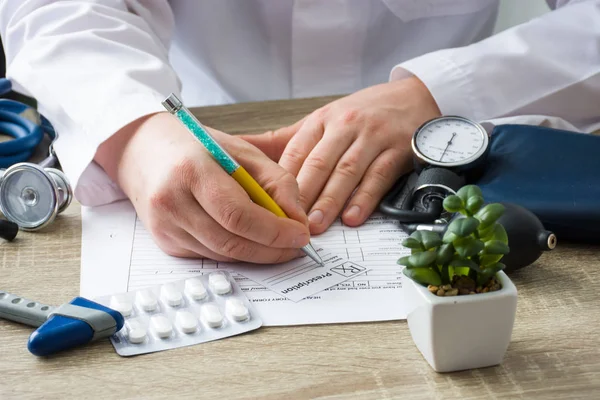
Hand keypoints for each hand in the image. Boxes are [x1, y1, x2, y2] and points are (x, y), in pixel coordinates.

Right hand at [95, 112, 309, 262]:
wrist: (144, 150)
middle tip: (297, 245)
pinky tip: (252, 241)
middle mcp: (171, 202)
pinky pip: (210, 255)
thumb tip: (298, 219)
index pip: (238, 214)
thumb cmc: (197, 147)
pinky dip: (237, 252)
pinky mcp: (166, 242)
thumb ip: (276, 182)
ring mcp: (165, 226)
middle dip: (272, 250)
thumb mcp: (242, 151)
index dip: (274, 231)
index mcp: (191, 171)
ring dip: (258, 255)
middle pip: (231, 242)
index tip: (302, 234)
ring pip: (222, 255)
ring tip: (281, 244)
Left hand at [242, 76, 440, 233]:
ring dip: (330, 201)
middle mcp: (345, 126)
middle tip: (288, 222)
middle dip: (302, 195)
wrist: (413, 98)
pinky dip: (365, 199)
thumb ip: (282, 140)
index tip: (267, 206)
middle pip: (319, 163)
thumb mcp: (321, 120)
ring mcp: (373, 138)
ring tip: (315, 226)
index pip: (296, 151)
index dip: (280, 180)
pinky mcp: (397, 150)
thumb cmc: (361, 115)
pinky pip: (378, 177)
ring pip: (346, 172)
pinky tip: (353, 218)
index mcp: (321, 120)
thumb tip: (236, 145)